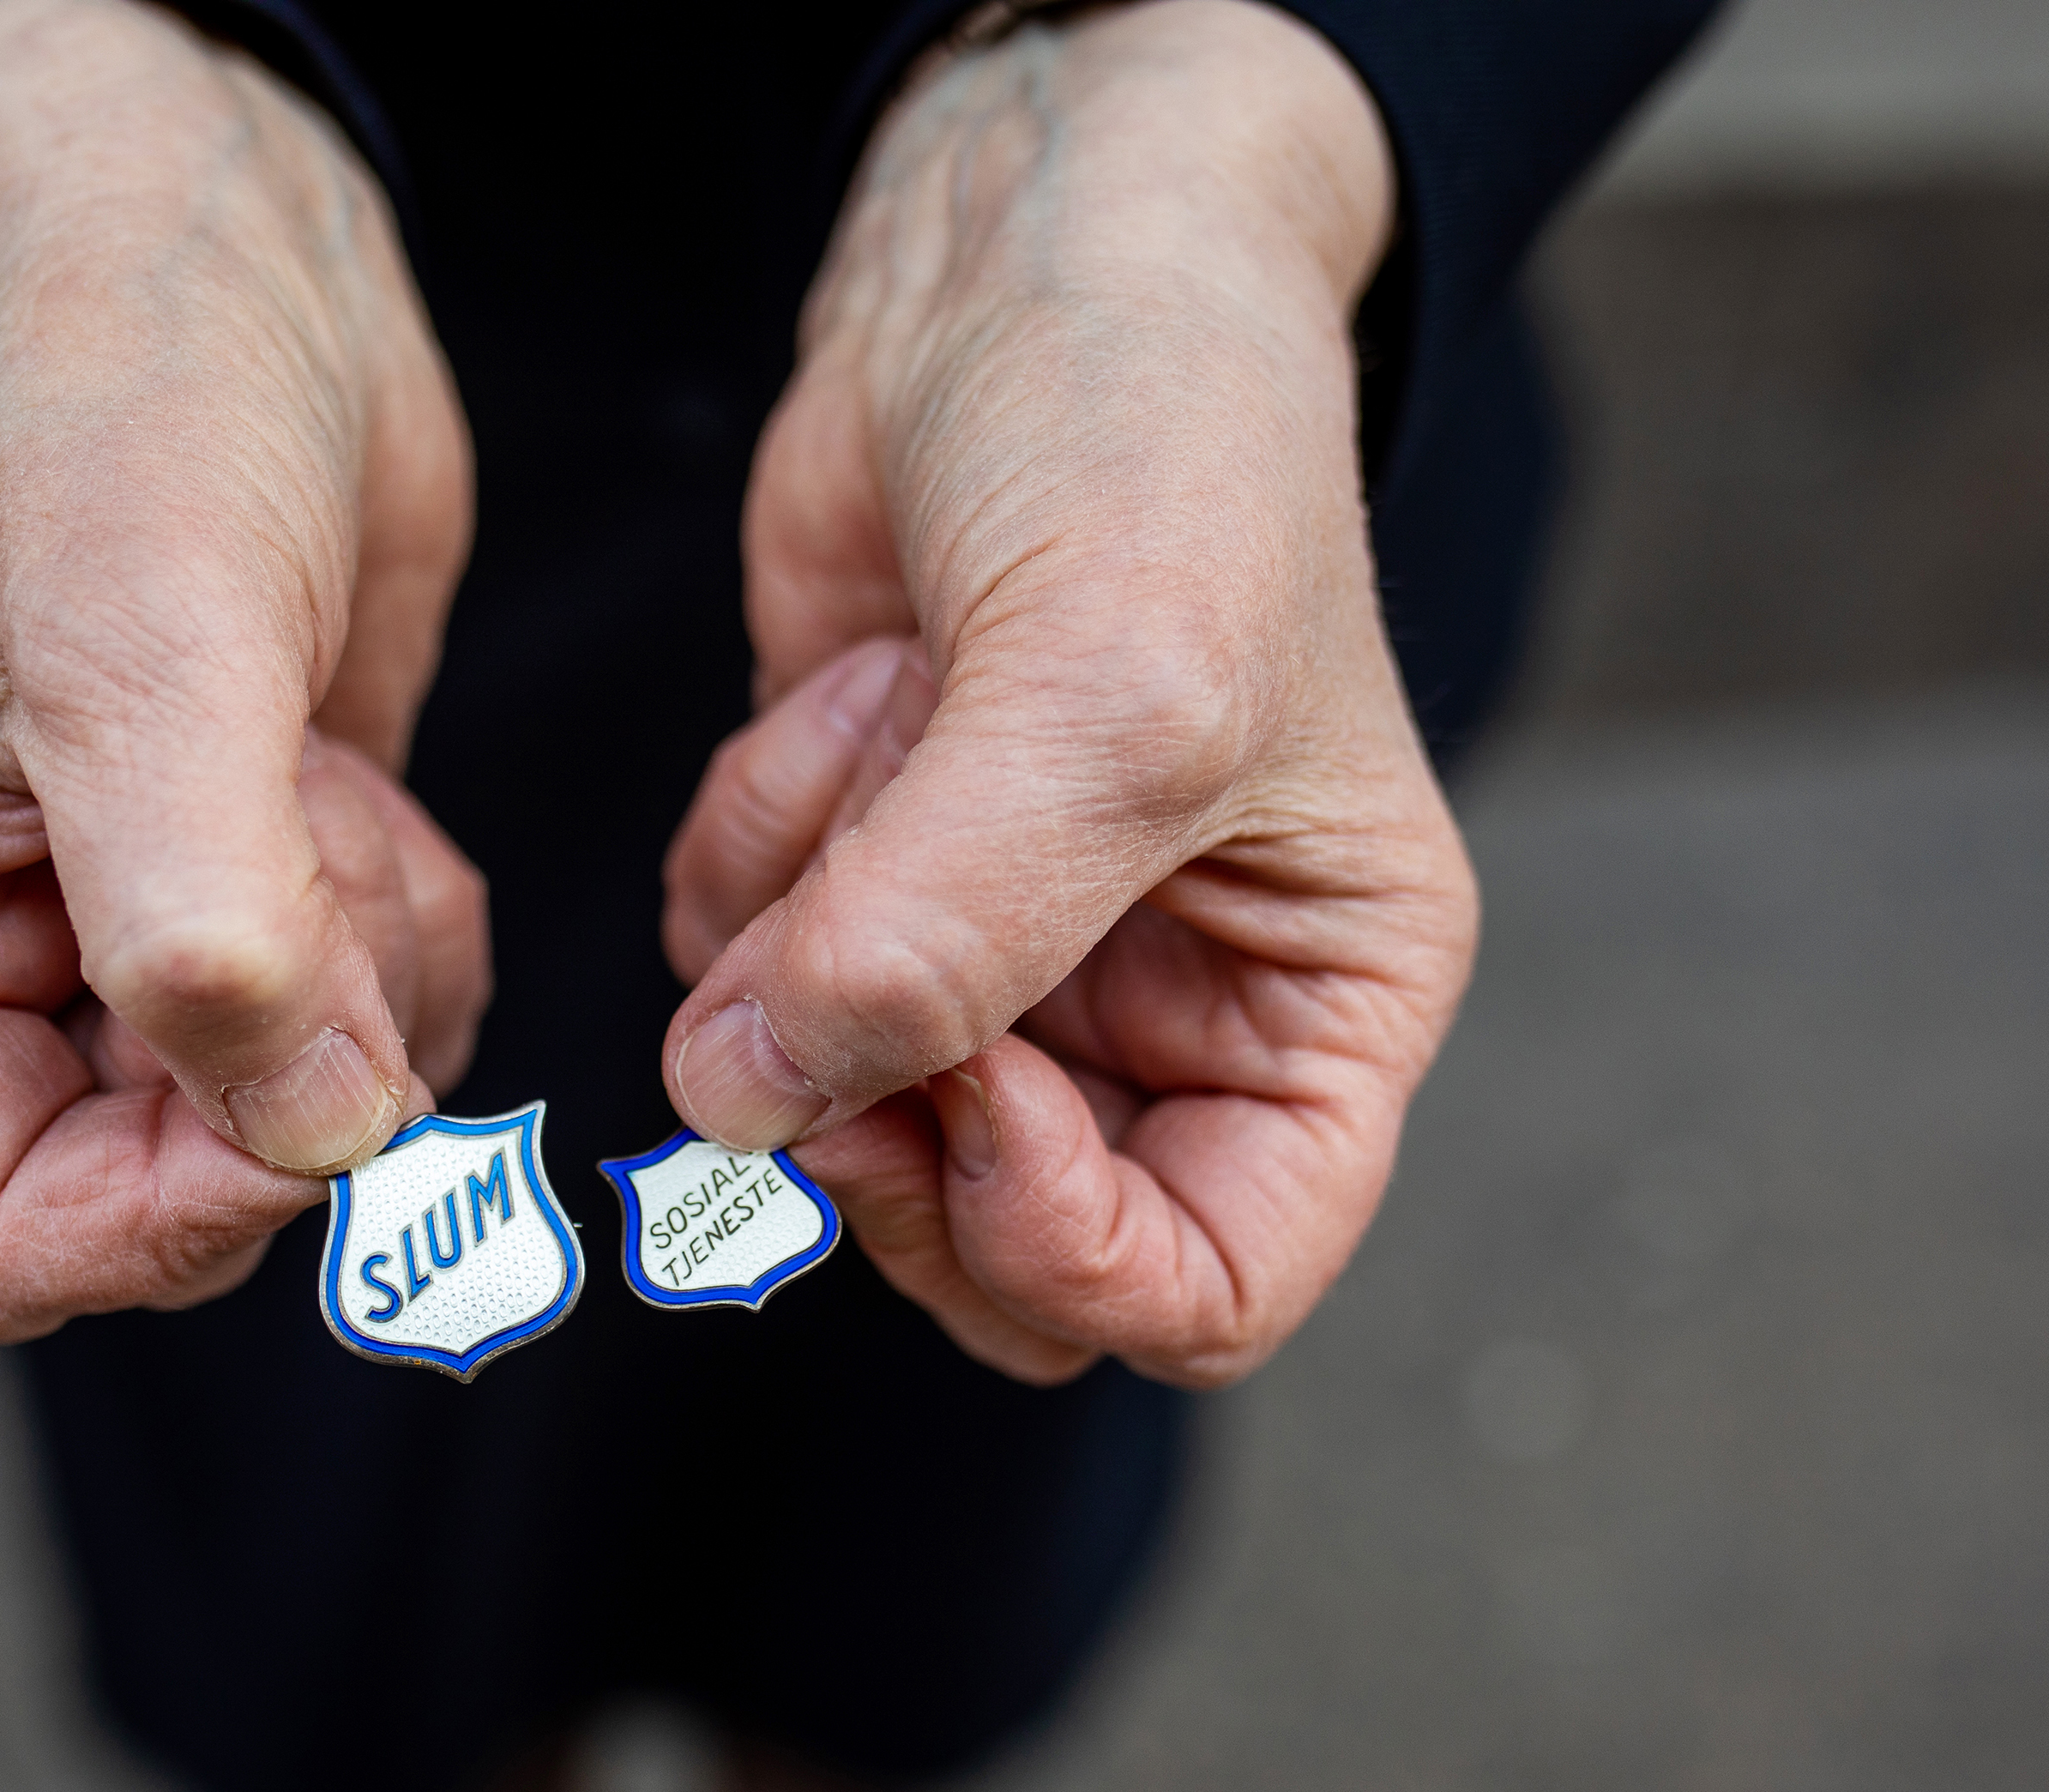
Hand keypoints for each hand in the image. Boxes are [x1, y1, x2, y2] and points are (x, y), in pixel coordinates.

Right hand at [0, 0, 479, 1341]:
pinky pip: (376, 1035)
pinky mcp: (259, 897)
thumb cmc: (116, 396)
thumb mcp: (138, 641)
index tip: (293, 1086)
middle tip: (319, 863)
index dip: (158, 1221)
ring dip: (370, 984)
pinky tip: (355, 783)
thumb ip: (202, 923)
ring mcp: (128, 941)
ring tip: (319, 784)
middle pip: (162, 1200)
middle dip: (291, 1068)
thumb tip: (308, 1140)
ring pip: (295, 1127)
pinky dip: (412, 937)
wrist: (224, 250)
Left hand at [662, 0, 1477, 1388]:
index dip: (1066, 1251)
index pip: (1211, 1288)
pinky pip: (731, 980)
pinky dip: (748, 849)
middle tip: (835, 975)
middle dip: (885, 1116)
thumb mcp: (1113, 690)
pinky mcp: (850, 876)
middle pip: (984, 1243)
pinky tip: (844, 687)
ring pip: (824, 1107)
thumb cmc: (1164, 432)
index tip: (973, 1098)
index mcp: (1317, 1008)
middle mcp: (1158, 1011)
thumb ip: (945, 939)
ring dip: (807, 923)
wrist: (1023, 246)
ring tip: (895, 712)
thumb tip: (752, 1112)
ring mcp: (990, 952)